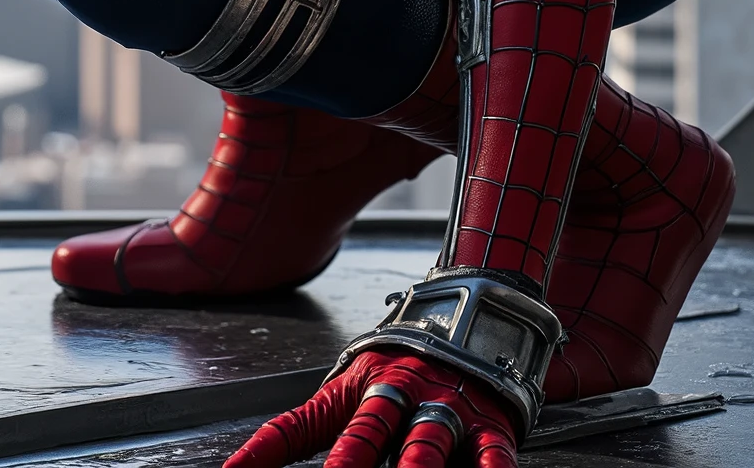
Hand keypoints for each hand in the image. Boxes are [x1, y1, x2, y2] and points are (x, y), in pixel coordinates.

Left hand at [224, 351, 519, 467]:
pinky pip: (489, 451)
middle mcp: (394, 393)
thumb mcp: (361, 377)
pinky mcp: (486, 417)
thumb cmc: (408, 356)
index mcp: (356, 386)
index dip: (264, 451)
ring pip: (423, 444)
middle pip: (364, 435)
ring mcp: (442, 403)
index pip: (299, 423)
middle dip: (346, 467)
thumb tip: (265, 452)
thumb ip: (328, 416)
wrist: (474, 302)